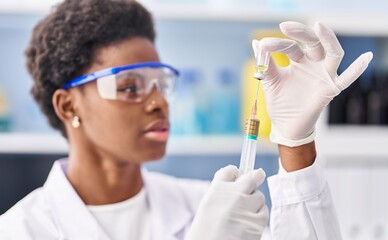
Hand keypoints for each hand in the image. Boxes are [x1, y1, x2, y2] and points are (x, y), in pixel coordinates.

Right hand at [185, 165, 268, 239]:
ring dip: (255, 203)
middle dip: (251, 183)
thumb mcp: (206, 209)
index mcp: (215, 191)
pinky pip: (264, 212)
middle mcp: (232, 196)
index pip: (230, 171)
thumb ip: (221, 194)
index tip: (238, 176)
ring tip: (244, 215)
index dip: (235, 173)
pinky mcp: (257, 222)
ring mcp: (246, 208)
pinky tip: (249, 224)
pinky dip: (259, 217)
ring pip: (259, 196)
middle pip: (249, 179)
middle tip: (250, 189)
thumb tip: (237, 178)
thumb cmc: (205, 234)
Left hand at [252, 21, 372, 146]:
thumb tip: (256, 43)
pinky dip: (357, 69)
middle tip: (285, 27)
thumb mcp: (270, 81)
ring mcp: (324, 75)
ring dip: (328, 39)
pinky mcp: (331, 89)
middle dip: (301, 33)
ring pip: (332, 53)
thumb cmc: (280, 102)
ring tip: (320, 27)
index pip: (291, 46)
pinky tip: (366, 57)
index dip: (277, 44)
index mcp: (298, 60)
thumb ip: (265, 63)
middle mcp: (313, 64)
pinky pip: (347, 78)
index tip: (264, 45)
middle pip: (313, 43)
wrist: (286, 125)